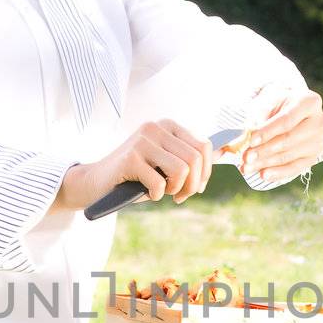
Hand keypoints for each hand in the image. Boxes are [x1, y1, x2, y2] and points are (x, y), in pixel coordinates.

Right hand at [57, 119, 217, 211]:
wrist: (96, 182)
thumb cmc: (135, 176)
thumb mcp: (166, 164)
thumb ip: (190, 158)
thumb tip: (226, 151)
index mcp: (167, 125)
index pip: (204, 146)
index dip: (205, 173)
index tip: (194, 188)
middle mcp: (155, 127)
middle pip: (196, 159)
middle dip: (193, 185)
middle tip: (179, 197)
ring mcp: (142, 141)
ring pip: (182, 169)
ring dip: (177, 189)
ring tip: (164, 193)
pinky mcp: (130, 158)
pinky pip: (160, 182)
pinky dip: (156, 194)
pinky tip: (146, 193)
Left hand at [241, 86, 322, 181]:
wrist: (289, 110)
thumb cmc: (276, 104)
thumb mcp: (267, 101)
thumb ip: (258, 117)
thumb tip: (245, 137)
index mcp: (309, 102)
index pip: (287, 120)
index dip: (268, 132)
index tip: (251, 140)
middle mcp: (319, 122)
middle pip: (289, 139)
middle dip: (264, 150)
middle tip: (246, 157)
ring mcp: (318, 141)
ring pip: (289, 155)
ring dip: (266, 163)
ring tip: (247, 167)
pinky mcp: (313, 157)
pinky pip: (295, 168)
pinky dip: (277, 173)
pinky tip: (263, 174)